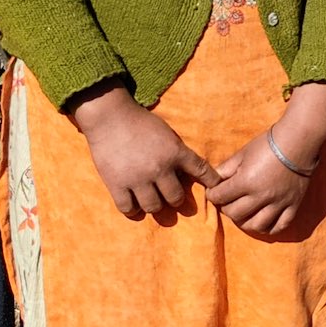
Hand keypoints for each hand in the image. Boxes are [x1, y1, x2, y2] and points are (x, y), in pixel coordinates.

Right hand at [66, 85, 220, 217]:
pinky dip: (133, 210)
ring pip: (153, 207)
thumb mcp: (167, 133)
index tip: (215, 189)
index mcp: (175, 153)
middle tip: (171, 198)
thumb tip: (188, 171)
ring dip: (154, 206)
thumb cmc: (140, 122)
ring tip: (152, 201)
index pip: (201, 171)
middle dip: (175, 200)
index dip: (211, 182)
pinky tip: (134, 204)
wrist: (109, 117)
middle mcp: (159, 169)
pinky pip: (128, 209)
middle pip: (175, 198)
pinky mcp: (117, 185)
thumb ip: (177, 152)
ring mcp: (137, 179)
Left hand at [210, 83, 325, 233]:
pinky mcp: (292, 205)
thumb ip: (226, 168)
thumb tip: (213, 179)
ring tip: (245, 213)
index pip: (220, 197)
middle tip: (228, 201)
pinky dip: (269, 228)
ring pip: (256, 225)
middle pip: (235, 214)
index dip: (213, 195)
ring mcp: (278, 203)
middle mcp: (261, 196)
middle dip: (226, 208)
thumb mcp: (243, 153)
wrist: (298, 142)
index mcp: (246, 181)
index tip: (214, 192)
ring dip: (245, 221)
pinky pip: (279, 226)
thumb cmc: (268, 145)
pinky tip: (263, 221)